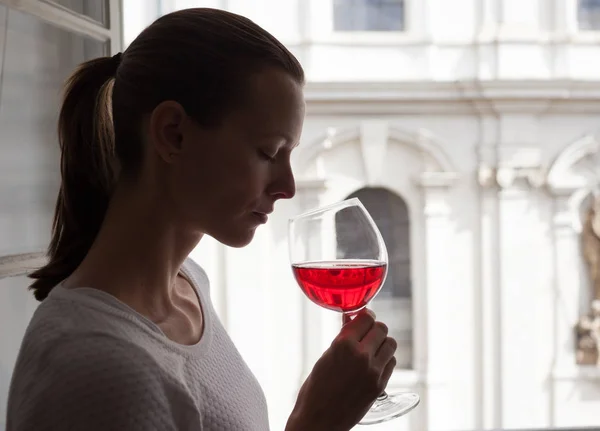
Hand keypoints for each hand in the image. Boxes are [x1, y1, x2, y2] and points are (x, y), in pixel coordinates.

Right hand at [286, 309, 396, 430]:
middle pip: (381, 328)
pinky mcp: (380, 386)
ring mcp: (373, 372)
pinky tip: (374, 363)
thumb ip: (342, 338)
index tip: (362, 318)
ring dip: (382, 343)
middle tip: (366, 334)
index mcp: (343, 344)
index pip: (366, 317)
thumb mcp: (325, 357)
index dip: (365, 316)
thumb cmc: (315, 389)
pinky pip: (391, 362)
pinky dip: (385, 359)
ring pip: (391, 344)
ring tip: (371, 348)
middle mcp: (361, 356)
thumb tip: (352, 320)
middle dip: (373, 328)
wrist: (318, 421)